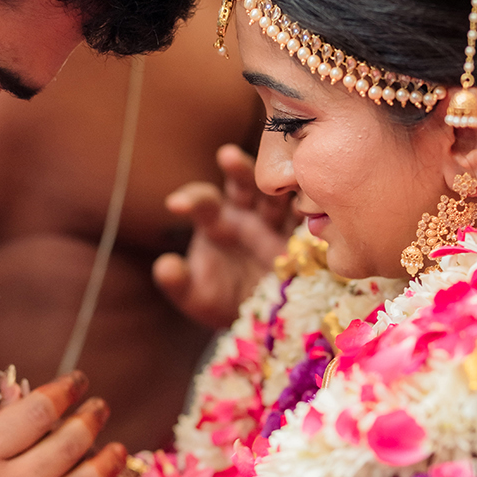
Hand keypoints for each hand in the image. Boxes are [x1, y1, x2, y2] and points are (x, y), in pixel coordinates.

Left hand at [153, 144, 294, 330]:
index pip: (203, 201)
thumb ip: (178, 282)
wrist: (259, 321)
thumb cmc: (221, 300)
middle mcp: (246, 214)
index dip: (191, 200)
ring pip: (278, 195)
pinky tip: (313, 200)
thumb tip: (163, 267)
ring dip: (279, 183)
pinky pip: (308, 219)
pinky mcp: (301, 237)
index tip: (175, 205)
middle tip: (227, 156)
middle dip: (237, 170)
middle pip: (243, 184)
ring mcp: (276, 222)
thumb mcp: (196, 297)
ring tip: (281, 173)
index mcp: (216, 221)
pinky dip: (311, 208)